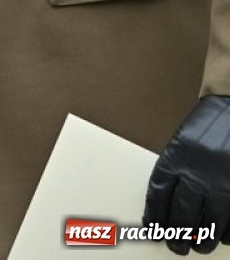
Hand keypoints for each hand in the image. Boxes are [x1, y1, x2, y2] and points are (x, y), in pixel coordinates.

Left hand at [145, 95, 229, 253]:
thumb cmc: (207, 127)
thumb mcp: (181, 144)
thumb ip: (175, 171)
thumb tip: (167, 208)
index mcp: (176, 157)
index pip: (158, 195)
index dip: (154, 216)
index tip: (152, 229)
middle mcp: (199, 172)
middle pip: (182, 213)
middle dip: (177, 235)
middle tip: (176, 247)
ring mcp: (224, 182)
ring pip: (211, 222)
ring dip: (204, 239)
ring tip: (199, 247)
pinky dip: (229, 233)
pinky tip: (224, 237)